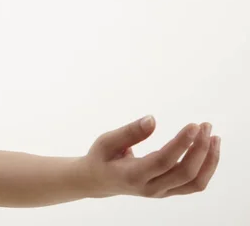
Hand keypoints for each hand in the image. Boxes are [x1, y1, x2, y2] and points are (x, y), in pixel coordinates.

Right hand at [82, 115, 220, 198]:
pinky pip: (194, 184)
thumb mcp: (106, 141)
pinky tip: (209, 149)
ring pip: (195, 182)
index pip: (164, 161)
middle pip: (184, 173)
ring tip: (214, 137)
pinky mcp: (168, 191)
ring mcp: (161, 192)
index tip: (193, 125)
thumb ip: (129, 132)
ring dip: (208, 160)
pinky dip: (206, 167)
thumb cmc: (101, 158)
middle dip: (199, 148)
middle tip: (205, 125)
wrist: (98, 181)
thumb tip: (152, 119)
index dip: (181, 144)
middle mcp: (150, 188)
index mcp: (133, 175)